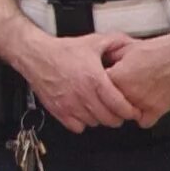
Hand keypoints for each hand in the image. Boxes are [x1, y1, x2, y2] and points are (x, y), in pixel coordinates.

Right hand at [15, 29, 140, 132]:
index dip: (130, 111)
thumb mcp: (93, 42)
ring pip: (95, 124)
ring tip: (99, 108)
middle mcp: (83, 95)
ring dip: (100, 118)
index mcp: (95, 80)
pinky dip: (83, 123)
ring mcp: (70, 105)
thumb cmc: (63, 51)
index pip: (120, 106)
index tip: (132, 109)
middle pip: (110, 119)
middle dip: (117, 116)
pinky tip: (83, 111)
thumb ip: (116, 42)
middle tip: (117, 110)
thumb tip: (132, 44)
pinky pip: (78, 128)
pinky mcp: (59, 111)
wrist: (36, 56)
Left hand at [99, 29, 169, 128]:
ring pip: (126, 115)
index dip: (101, 87)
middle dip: (113, 99)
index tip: (104, 85)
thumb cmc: (156, 50)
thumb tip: (98, 64)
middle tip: (121, 91)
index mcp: (118, 77)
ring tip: (135, 95)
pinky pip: (144, 122)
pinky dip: (144, 116)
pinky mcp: (157, 111)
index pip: (98, 90)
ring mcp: (143, 103)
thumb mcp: (127, 48)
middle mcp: (129, 93)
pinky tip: (145, 105)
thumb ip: (110, 59)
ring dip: (128, 108)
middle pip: (111, 105)